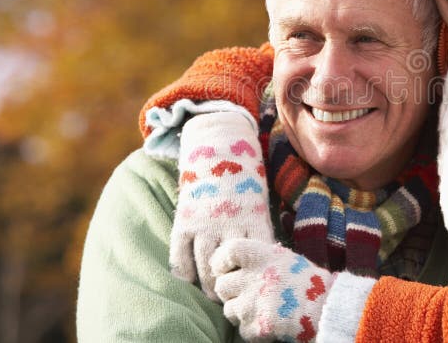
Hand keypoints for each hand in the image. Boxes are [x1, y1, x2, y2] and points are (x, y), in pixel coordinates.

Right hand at [171, 112, 273, 300]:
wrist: (218, 150)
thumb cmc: (245, 183)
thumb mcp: (261, 205)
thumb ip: (260, 233)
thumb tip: (268, 264)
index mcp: (254, 220)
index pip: (255, 261)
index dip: (255, 280)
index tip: (256, 289)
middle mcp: (229, 224)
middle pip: (228, 271)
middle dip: (230, 289)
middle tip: (232, 297)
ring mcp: (204, 224)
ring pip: (204, 269)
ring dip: (207, 286)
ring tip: (212, 294)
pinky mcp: (184, 221)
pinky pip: (180, 257)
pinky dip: (184, 274)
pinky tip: (189, 280)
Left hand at [211, 239, 334, 342]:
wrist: (326, 308)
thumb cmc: (307, 280)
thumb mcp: (283, 257)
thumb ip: (259, 257)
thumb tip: (234, 261)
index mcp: (260, 256)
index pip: (227, 252)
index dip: (221, 260)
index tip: (224, 268)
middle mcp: (252, 278)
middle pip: (222, 285)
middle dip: (230, 290)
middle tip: (245, 292)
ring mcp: (251, 304)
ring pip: (228, 309)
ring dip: (239, 310)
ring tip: (258, 308)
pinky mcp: (255, 327)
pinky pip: (242, 329)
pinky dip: (251, 328)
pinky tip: (267, 322)